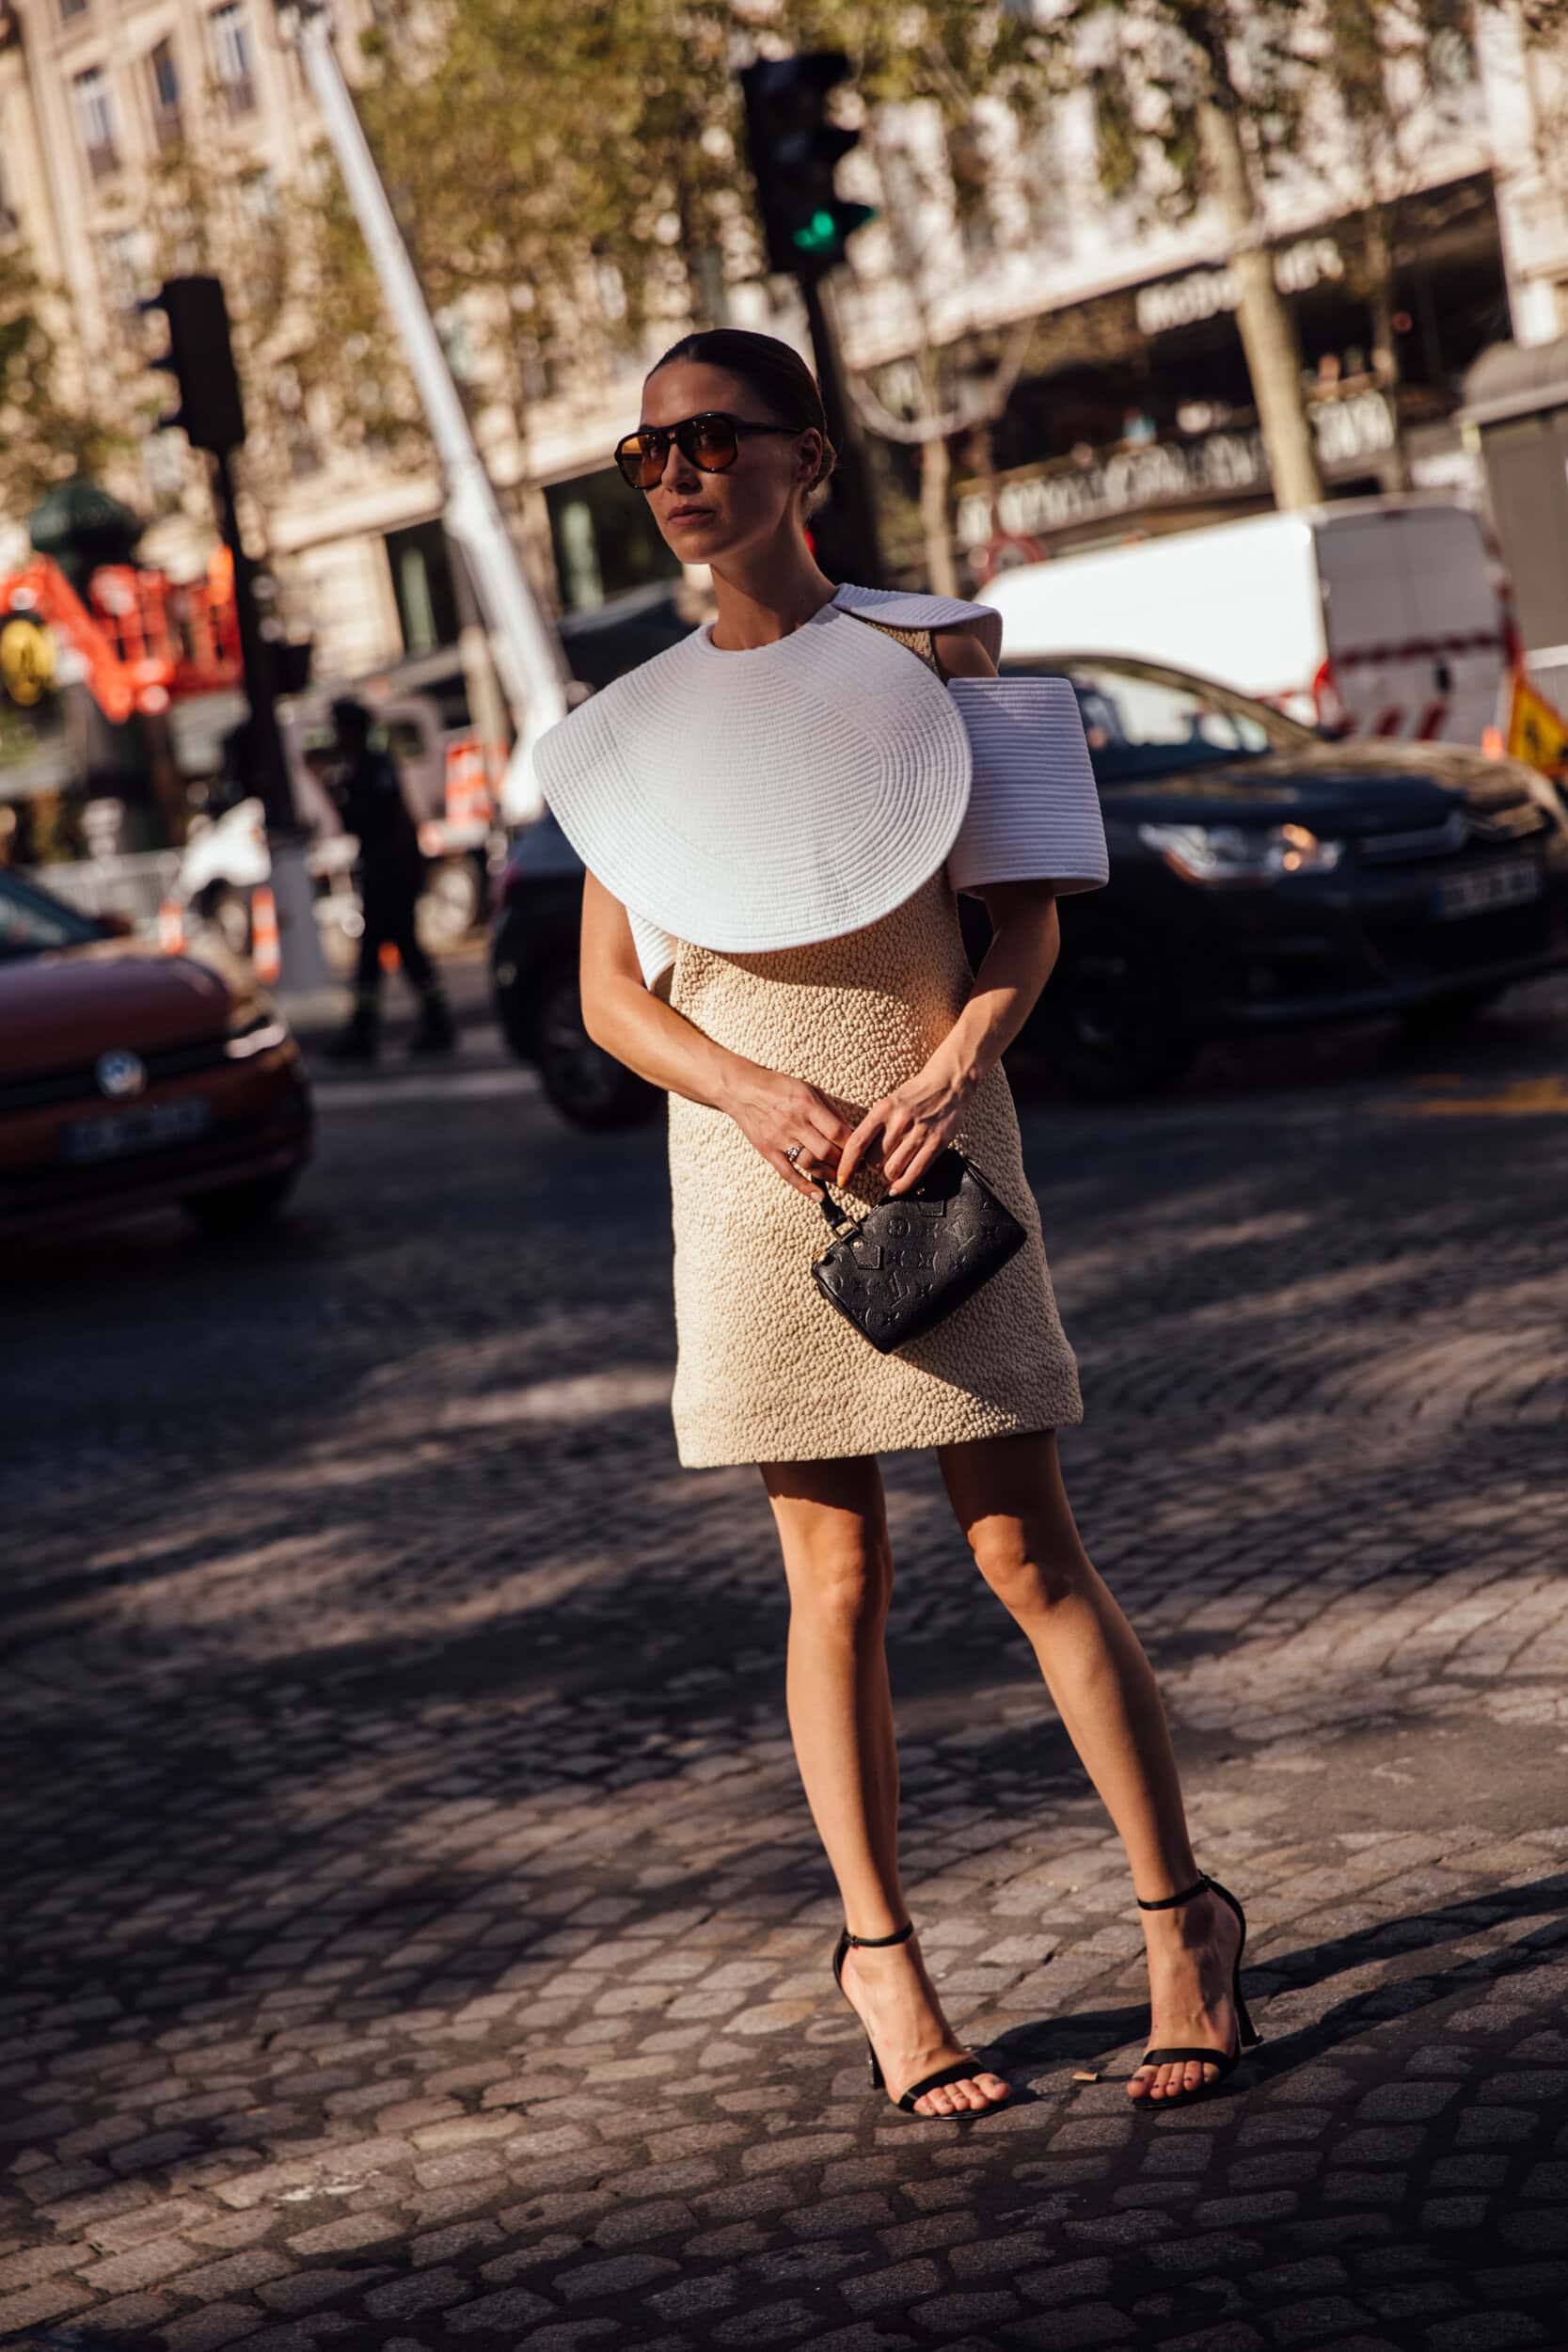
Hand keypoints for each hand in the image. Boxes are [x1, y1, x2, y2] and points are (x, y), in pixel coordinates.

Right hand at [721, 1061, 856, 1197]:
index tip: (863, 1152)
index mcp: (807, 1105)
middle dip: (845, 1163)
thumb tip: (851, 1130)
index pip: (838, 1132)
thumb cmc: (778, 1086)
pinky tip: (819, 1196)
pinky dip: (804, 1187)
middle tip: (856, 1168)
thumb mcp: (809, 1089)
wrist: (742, 1089)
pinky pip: (788, 1173)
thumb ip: (830, 1110)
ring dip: (830, 1175)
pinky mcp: (768, 1150)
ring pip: (811, 1165)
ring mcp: (780, 1139)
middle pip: (827, 1151)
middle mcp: (794, 1123)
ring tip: (840, 1178)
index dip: (854, 1146)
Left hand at [837, 1061, 973, 1195]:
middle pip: (873, 1162)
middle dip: (872, 1168)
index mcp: (883, 1110)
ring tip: (892, 1170)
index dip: (846, 1166)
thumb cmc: (914, 1096)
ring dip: (888, 1176)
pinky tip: (897, 1187)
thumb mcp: (888, 1104)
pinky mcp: (936, 1143)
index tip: (842, 1179)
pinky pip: (914, 1173)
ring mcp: (918, 1133)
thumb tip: (857, 1156)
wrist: (948, 1084)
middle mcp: (899, 1122)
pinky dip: (903, 1186)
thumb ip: (873, 1127)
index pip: (857, 1143)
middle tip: (878, 1164)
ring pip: (892, 1170)